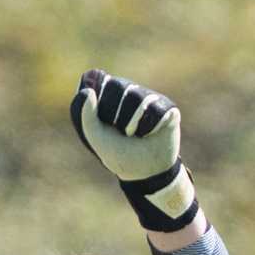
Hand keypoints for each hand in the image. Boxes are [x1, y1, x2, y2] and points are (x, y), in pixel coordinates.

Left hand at [70, 69, 198, 232]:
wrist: (146, 173)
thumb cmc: (119, 153)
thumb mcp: (96, 139)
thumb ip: (87, 118)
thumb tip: (88, 92)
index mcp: (107, 94)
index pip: (97, 81)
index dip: (99, 103)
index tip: (104, 122)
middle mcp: (128, 89)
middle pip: (116, 86)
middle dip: (116, 115)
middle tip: (122, 131)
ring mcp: (149, 96)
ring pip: (136, 97)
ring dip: (132, 124)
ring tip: (136, 133)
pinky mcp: (167, 107)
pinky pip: (155, 109)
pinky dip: (149, 127)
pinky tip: (150, 134)